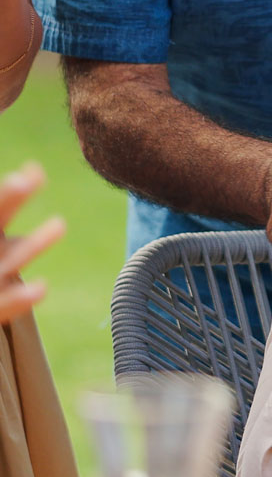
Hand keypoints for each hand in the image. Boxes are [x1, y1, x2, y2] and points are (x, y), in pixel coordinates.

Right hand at [0, 163, 65, 324]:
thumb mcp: (2, 240)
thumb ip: (9, 208)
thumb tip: (33, 172)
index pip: (0, 211)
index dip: (13, 194)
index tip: (35, 170)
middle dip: (8, 202)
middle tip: (25, 181)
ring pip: (8, 262)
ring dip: (33, 245)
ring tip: (61, 224)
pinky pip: (4, 305)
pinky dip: (18, 299)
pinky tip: (41, 288)